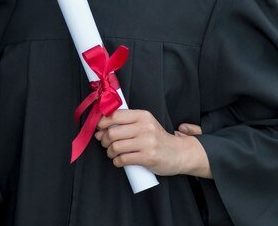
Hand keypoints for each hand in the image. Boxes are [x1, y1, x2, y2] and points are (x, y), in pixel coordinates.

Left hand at [95, 110, 210, 177]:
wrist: (179, 153)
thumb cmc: (157, 138)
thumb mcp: (145, 124)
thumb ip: (125, 123)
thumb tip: (99, 129)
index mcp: (143, 115)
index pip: (115, 115)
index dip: (102, 122)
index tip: (98, 128)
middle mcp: (145, 127)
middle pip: (113, 132)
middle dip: (104, 140)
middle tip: (105, 143)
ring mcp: (147, 142)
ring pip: (116, 147)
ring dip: (110, 152)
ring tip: (112, 153)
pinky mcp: (148, 157)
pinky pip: (123, 159)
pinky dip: (117, 161)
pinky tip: (119, 161)